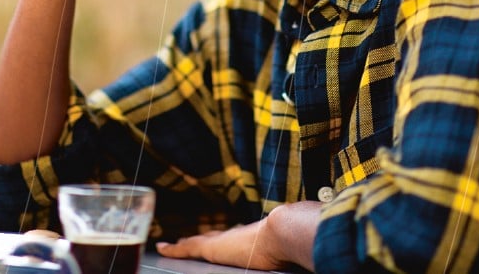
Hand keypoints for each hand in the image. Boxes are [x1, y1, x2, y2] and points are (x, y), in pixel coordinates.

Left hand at [156, 202, 321, 271]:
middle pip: (215, 236)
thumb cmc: (296, 240)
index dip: (227, 238)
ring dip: (186, 245)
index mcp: (256, 236)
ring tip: (172, 246)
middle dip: (203, 238)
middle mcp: (238, 235)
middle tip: (189, 241)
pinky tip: (163, 248)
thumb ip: (297, 244)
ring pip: (199, 241)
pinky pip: (188, 247)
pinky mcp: (212, 248)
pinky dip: (176, 248)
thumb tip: (314, 244)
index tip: (222, 238)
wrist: (288, 230)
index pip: (237, 237)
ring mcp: (225, 239)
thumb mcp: (295, 247)